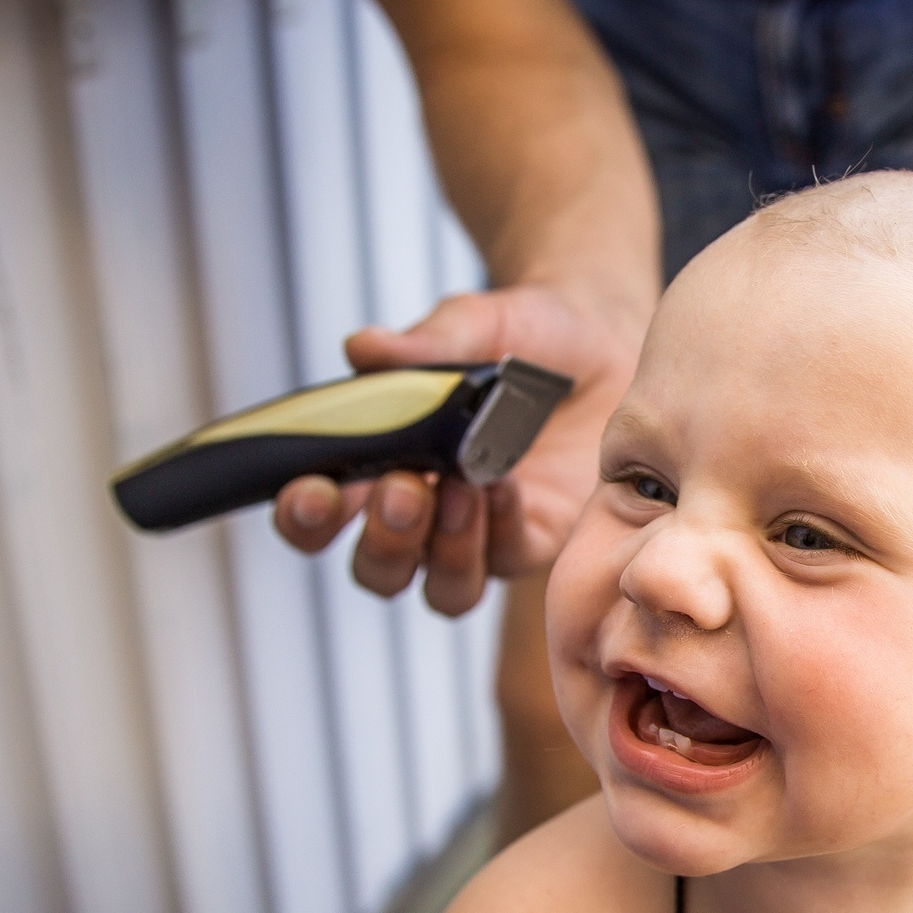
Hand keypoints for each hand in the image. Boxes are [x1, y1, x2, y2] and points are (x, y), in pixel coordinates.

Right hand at [271, 278, 642, 614]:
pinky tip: (505, 483)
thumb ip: (424, 344)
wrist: (607, 336)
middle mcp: (425, 512)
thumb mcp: (477, 324)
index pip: (323, 513)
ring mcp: (480, 535)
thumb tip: (364, 349)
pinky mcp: (534, 539)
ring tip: (461, 488)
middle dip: (381, 540)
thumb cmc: (526, 332)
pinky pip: (505, 560)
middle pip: (378, 569)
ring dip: (442, 550)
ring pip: (441, 589)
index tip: (312, 490)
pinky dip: (498, 528)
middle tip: (402, 489)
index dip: (305, 517)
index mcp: (382, 463)